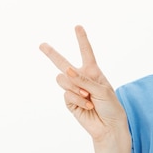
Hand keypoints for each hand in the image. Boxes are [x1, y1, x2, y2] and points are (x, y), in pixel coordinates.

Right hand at [39, 25, 128, 142]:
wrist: (109, 126)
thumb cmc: (111, 106)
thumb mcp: (102, 89)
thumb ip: (84, 79)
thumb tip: (66, 70)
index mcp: (93, 72)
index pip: (86, 53)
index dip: (81, 39)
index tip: (77, 26)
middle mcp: (81, 78)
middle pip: (63, 63)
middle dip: (51, 54)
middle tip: (41, 44)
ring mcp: (73, 90)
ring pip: (63, 80)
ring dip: (75, 87)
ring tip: (88, 96)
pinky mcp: (69, 102)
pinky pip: (66, 94)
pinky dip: (77, 99)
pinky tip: (87, 105)